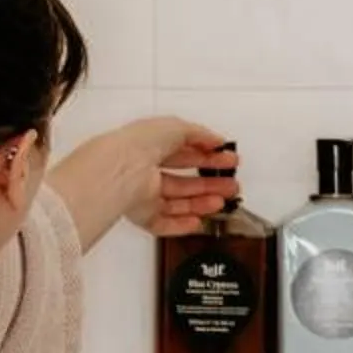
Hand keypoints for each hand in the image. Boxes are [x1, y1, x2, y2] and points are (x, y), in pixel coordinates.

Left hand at [48, 120, 238, 252]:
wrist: (121, 168)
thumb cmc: (142, 143)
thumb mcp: (177, 127)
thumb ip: (199, 135)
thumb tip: (216, 141)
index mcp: (152, 148)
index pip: (184, 155)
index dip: (208, 158)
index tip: (229, 161)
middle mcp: (147, 173)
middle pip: (183, 182)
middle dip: (209, 183)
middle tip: (231, 185)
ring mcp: (143, 195)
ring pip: (177, 203)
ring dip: (201, 203)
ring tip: (222, 202)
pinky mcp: (141, 215)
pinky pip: (163, 224)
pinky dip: (181, 225)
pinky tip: (199, 221)